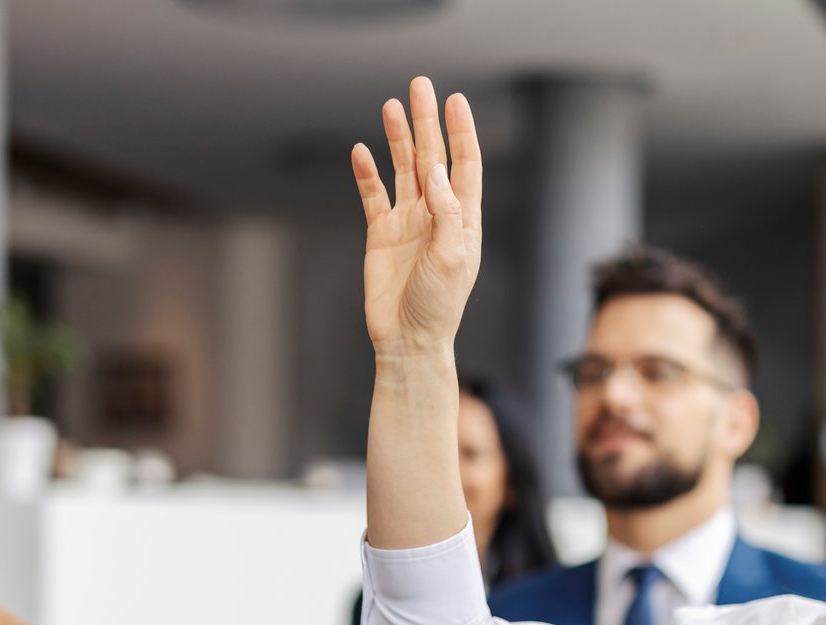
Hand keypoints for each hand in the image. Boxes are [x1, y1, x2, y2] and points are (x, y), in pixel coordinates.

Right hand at [352, 76, 482, 356]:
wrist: (408, 339)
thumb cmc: (438, 306)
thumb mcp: (452, 258)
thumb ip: (447, 213)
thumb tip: (436, 172)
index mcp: (461, 219)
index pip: (464, 165)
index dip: (460, 132)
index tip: (454, 101)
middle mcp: (436, 214)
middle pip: (432, 157)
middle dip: (427, 121)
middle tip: (420, 85)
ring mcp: (407, 222)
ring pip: (402, 169)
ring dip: (398, 138)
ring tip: (391, 107)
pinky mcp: (381, 234)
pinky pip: (373, 195)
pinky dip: (367, 172)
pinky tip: (361, 150)